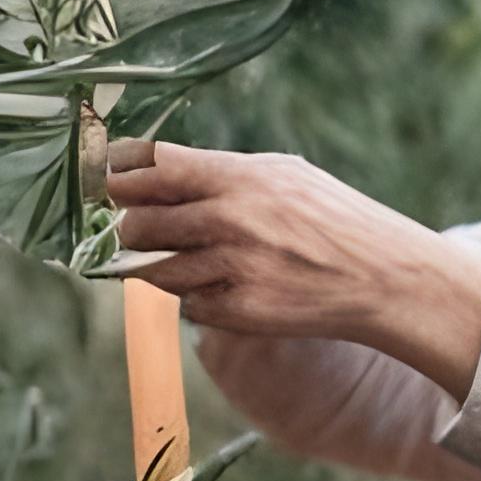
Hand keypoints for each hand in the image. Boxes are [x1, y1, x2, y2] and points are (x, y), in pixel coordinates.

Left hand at [109, 136, 480, 396]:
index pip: (151, 167)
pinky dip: (195, 296)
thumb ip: (218, 173)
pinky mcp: (239, 313)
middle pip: (138, 221)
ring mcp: (232, 269)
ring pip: (155, 269)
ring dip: (155, 264)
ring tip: (182, 255)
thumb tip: (150, 170)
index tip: (99, 178)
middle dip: (128, 225)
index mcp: (239, 177)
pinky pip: (188, 305)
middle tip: (129, 225)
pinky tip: (223, 286)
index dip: (115, 173)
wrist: (382, 277)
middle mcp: (230, 220)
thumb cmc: (331, 219)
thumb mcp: (283, 175)